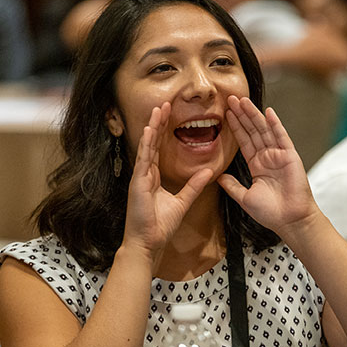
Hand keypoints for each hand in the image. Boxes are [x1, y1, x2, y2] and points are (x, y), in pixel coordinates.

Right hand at [122, 103, 212, 260]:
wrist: (148, 243)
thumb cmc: (160, 225)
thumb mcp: (183, 201)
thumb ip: (194, 185)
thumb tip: (208, 171)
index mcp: (153, 177)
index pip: (159, 148)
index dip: (164, 131)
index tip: (169, 115)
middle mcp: (145, 174)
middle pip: (152, 143)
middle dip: (158, 123)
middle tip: (164, 104)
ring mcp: (140, 177)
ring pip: (147, 146)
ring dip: (152, 127)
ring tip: (158, 109)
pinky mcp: (137, 183)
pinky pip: (144, 160)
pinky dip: (147, 144)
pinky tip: (150, 130)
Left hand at [218, 96, 317, 236]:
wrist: (290, 221)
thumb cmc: (270, 212)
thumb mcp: (245, 198)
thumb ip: (232, 186)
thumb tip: (218, 177)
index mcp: (257, 165)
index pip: (244, 141)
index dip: (235, 126)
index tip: (226, 113)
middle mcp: (267, 157)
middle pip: (252, 131)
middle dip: (242, 114)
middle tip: (231, 98)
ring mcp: (279, 155)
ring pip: (264, 130)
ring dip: (253, 114)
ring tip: (242, 100)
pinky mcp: (290, 156)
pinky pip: (281, 137)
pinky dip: (275, 124)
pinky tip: (268, 112)